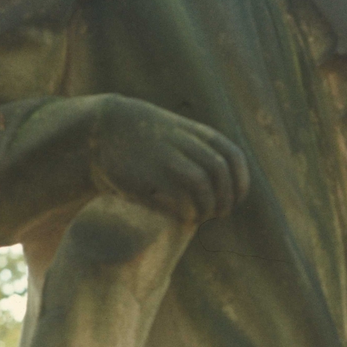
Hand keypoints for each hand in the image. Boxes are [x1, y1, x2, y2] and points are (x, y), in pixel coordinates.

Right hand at [90, 95, 249, 223]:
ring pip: (201, 183)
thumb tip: (230, 191)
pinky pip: (177, 195)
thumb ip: (206, 154)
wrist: (106, 129)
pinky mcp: (147, 173)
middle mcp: (186, 142)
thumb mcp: (183, 137)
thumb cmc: (150, 141)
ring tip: (200, 217)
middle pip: (220, 173)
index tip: (235, 201)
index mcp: (200, 134)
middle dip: (225, 199)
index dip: (240, 184)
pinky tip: (184, 217)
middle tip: (218, 214)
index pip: (234, 159)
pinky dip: (186, 210)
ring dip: (207, 206)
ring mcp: (166, 156)